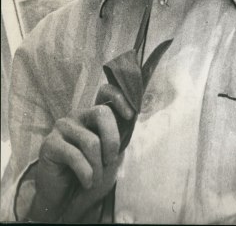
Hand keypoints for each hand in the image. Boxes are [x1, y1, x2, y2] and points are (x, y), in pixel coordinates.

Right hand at [28, 84, 134, 221]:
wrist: (65, 197)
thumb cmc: (92, 171)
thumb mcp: (110, 151)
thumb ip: (119, 133)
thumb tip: (132, 115)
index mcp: (93, 114)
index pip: (106, 91)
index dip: (119, 97)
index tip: (130, 115)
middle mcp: (77, 115)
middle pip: (102, 113)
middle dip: (113, 140)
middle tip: (110, 161)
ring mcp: (62, 127)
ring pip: (91, 141)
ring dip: (99, 165)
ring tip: (96, 179)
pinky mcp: (50, 144)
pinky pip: (75, 156)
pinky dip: (86, 173)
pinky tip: (87, 182)